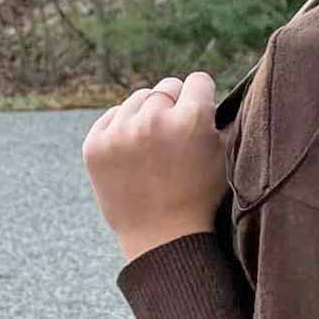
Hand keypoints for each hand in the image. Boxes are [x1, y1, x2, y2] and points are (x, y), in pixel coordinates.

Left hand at [82, 72, 227, 261]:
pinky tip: (134, 154)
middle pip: (167, 87)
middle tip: (175, 136)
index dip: (202, 97)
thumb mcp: (223, 154)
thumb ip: (219, 116)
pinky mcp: (95, 144)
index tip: (200, 114)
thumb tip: (211, 90)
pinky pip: (113, 115)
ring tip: (154, 147)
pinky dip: (123, 128)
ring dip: (148, 115)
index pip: (198, 80)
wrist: (161, 238)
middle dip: (174, 106)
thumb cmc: (199, 196)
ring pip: (139, 98)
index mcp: (192, 119)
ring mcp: (120, 131)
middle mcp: (154, 119)